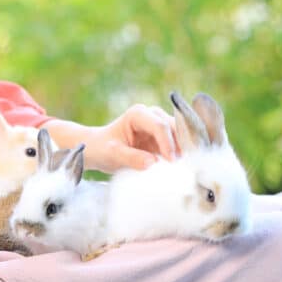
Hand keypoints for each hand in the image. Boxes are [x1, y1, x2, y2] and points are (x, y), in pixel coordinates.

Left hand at [42, 104, 179, 173]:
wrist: (98, 149)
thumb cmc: (103, 149)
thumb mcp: (113, 155)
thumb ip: (131, 158)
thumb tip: (153, 163)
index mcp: (137, 114)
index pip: (160, 126)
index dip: (168, 143)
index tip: (171, 161)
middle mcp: (151, 114)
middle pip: (174, 127)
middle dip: (179, 145)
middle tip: (182, 165)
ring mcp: (158, 124)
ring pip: (180, 133)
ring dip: (182, 149)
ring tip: (183, 167)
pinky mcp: (162, 136)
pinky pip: (177, 143)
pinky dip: (179, 153)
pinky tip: (181, 166)